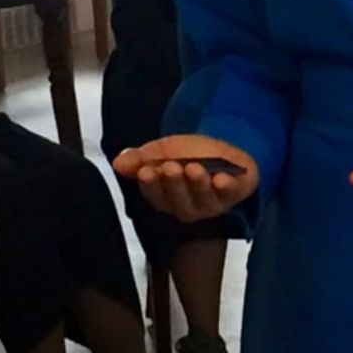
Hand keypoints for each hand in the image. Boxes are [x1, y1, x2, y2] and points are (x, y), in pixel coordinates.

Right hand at [113, 135, 259, 221]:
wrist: (224, 147)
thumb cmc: (189, 154)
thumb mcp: (162, 151)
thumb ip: (140, 158)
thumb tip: (118, 163)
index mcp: (166, 197)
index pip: (155, 195)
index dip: (150, 185)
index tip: (146, 171)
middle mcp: (188, 205)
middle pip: (178, 200)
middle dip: (174, 184)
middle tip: (170, 167)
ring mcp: (211, 203)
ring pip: (202, 199)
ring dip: (198, 184)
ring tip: (194, 168)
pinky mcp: (234, 194)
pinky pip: (230, 194)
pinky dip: (226, 186)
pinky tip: (222, 179)